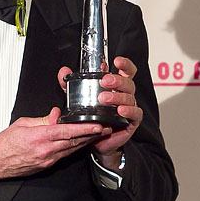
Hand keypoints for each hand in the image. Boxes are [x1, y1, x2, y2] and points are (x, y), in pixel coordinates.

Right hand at [0, 107, 109, 185]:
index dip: (84, 129)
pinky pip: (64, 155)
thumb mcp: (23, 124)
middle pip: (74, 142)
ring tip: (98, 135)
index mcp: (40, 137)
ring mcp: (47, 160)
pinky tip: (82, 144)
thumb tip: (57, 114)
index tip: (97, 126)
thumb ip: (43, 119)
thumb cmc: (5, 143)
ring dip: (86, 142)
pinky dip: (74, 148)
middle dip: (91, 135)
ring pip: (71, 149)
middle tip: (105, 129)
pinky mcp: (46, 165)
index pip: (67, 132)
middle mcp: (46, 150)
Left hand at [58, 56, 142, 170]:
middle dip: (117, 80)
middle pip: (128, 82)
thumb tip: (64, 71)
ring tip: (104, 98)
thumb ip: (71, 84)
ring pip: (129, 97)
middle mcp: (125, 94)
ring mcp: (130, 107)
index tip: (116, 60)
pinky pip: (135, 113)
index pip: (125, 71)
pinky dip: (128, 110)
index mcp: (117, 86)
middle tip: (104, 81)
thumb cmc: (93, 116)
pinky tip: (120, 110)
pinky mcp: (132, 121)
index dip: (124, 64)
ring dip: (117, 96)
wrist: (98, 140)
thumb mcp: (79, 98)